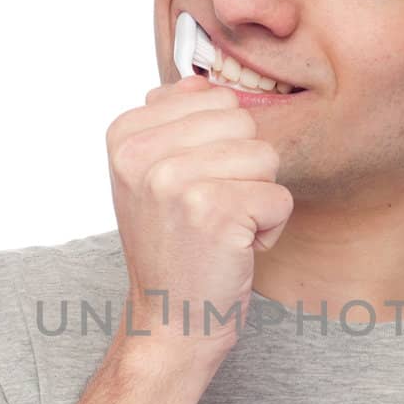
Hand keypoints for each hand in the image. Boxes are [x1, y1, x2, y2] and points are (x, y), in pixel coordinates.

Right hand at [105, 75, 294, 361]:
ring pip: (265, 157)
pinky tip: (234, 250)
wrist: (170, 322)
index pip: (215, 98)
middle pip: (244, 122)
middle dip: (244, 170)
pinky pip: (279, 197)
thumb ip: (174, 122)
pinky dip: (270, 230)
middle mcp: (141, 154)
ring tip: (222, 230)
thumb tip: (206, 81)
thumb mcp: (153, 176)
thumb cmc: (174, 250)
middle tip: (210, 213)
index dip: (220, 146)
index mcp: (123, 134)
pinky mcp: (213, 213)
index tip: (190, 189)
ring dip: (258, 200)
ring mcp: (173, 182)